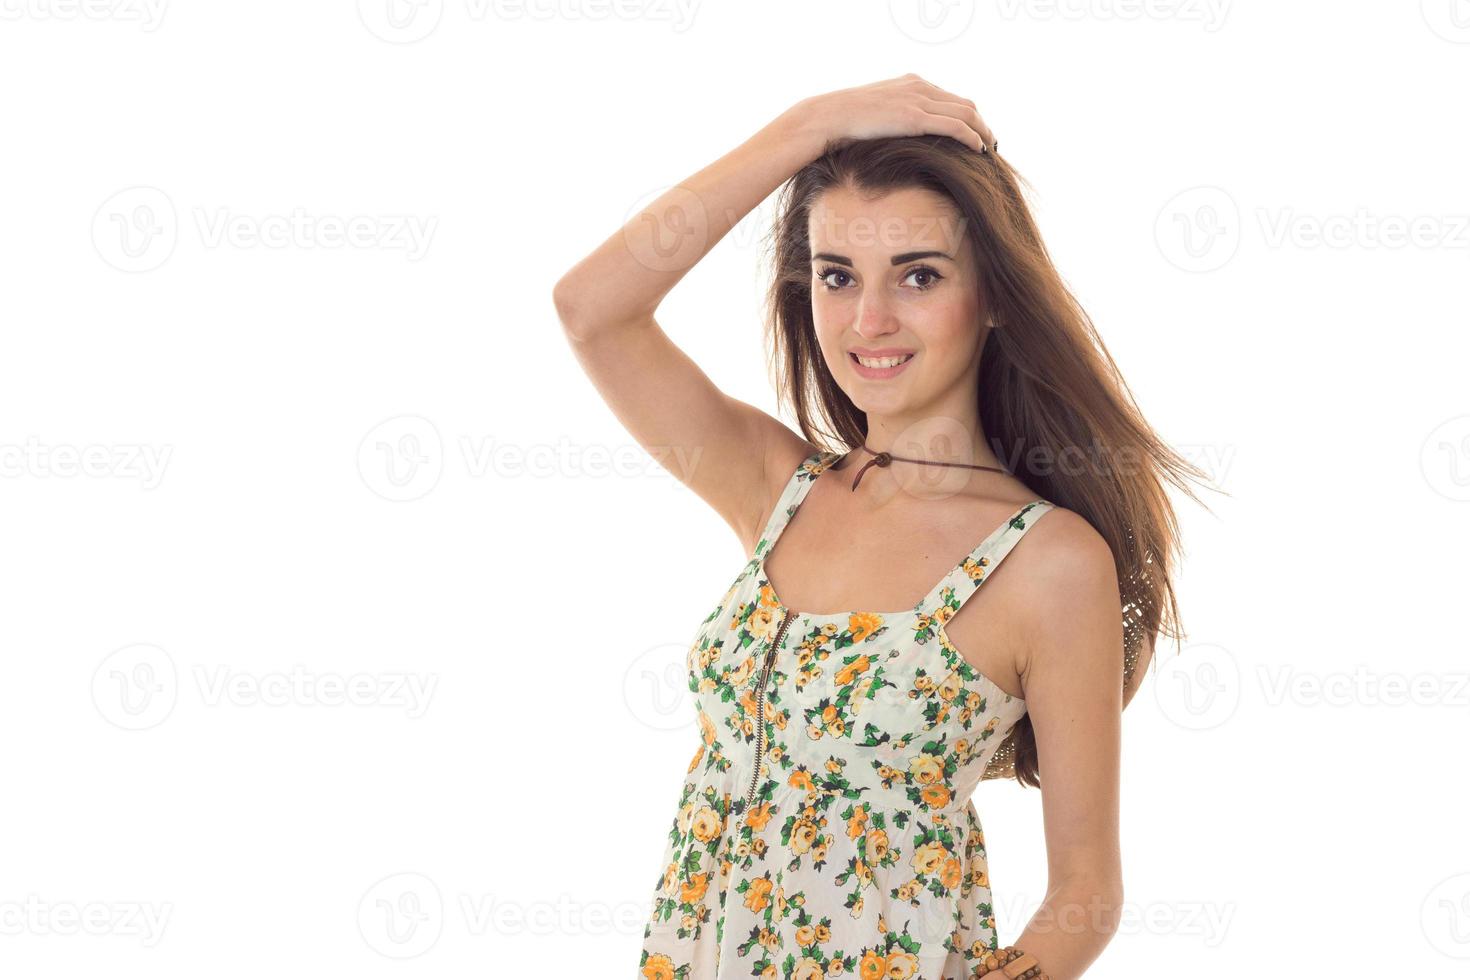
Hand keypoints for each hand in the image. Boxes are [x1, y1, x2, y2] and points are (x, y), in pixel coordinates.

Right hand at [795, 73, 993, 153]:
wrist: (828, 117)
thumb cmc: (844, 121)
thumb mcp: (874, 113)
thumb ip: (893, 117)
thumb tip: (897, 137)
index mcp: (911, 83)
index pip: (951, 98)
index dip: (968, 116)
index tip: (975, 133)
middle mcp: (919, 87)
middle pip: (965, 104)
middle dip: (981, 124)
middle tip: (989, 144)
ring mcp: (918, 100)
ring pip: (966, 114)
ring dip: (982, 132)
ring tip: (988, 150)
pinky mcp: (916, 117)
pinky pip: (956, 126)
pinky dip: (972, 137)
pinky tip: (978, 150)